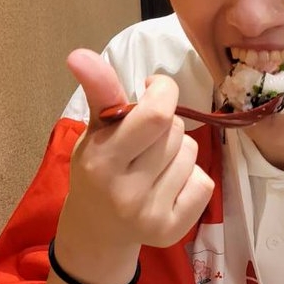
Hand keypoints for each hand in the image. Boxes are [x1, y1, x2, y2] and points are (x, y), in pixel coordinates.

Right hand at [53, 49, 214, 277]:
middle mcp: (125, 192)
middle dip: (166, 126)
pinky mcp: (173, 230)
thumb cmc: (99, 168)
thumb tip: (79, 53)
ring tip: (153, 166)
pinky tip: (167, 187)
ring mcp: (150, 215)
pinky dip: (191, 179)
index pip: (156, 115)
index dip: (164, 91)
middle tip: (144, 141)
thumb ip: (99, 91)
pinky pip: (204, 182)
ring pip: (192, 154)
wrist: (97, 228)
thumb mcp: (95, 129)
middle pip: (177, 131)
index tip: (153, 89)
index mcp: (102, 160)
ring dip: (178, 152)